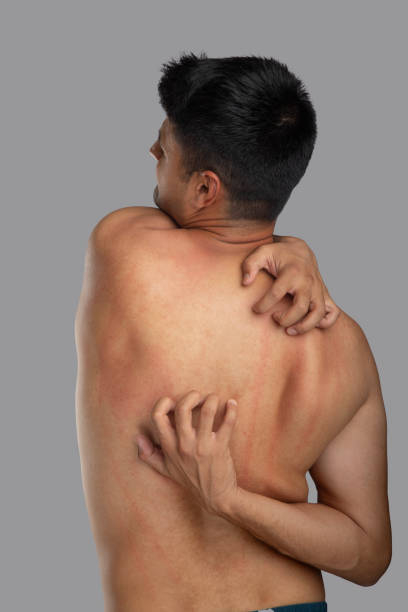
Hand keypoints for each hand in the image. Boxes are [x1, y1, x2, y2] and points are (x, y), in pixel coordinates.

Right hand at [136, 390, 238, 514]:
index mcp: (170, 447)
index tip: (174, 402)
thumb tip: (138, 438)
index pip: (158, 416)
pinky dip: (232, 410)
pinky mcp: (221, 448)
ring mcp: (203, 446)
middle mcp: (184, 445)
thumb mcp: (166, 470)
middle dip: (191, 396)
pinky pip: (228, 423)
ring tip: (214, 399)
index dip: (165, 402)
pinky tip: (232, 404)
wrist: (216, 498)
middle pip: (182, 409)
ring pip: (207, 412)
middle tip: (198, 397)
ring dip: (212, 399)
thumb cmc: (191, 481)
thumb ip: (149, 455)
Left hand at [241, 235, 340, 334]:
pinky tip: (309, 324)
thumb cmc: (278, 253)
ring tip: (289, 330)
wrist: (299, 249)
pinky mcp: (324, 295)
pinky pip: (332, 312)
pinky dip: (325, 322)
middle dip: (286, 318)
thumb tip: (246, 282)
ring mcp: (318, 289)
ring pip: (318, 313)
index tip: (255, 309)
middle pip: (301, 307)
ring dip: (305, 326)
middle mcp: (308, 282)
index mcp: (292, 272)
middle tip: (274, 318)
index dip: (263, 305)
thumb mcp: (261, 252)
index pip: (276, 293)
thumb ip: (250, 265)